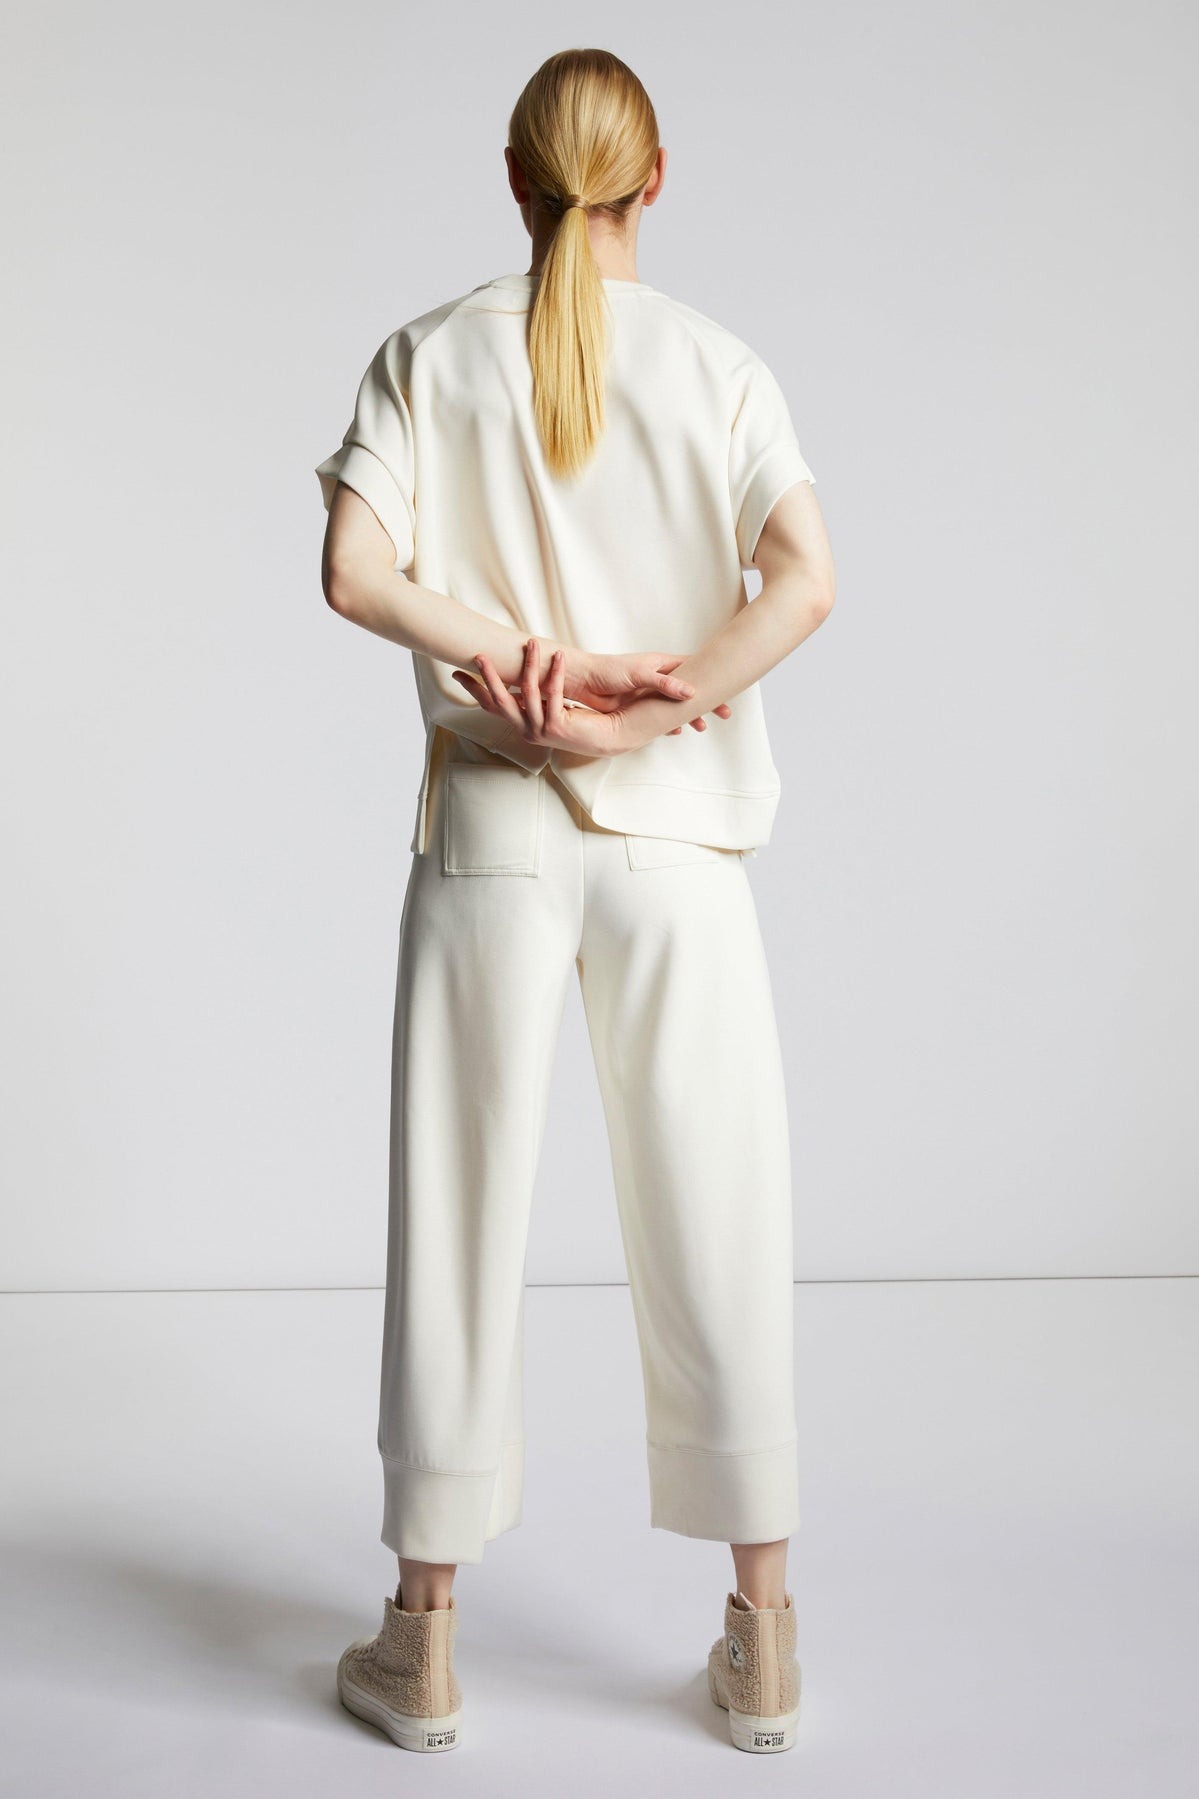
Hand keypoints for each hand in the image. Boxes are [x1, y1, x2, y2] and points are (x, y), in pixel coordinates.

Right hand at [452, 640, 625, 756]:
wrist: (606, 736)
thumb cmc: (579, 718)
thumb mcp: (549, 705)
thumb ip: (533, 695)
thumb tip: (519, 669)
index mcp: (522, 724)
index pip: (491, 706)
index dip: (474, 690)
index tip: (457, 673)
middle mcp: (526, 730)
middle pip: (500, 701)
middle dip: (489, 677)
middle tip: (480, 656)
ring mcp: (540, 730)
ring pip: (527, 692)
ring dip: (528, 664)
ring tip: (531, 642)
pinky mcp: (557, 726)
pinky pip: (553, 692)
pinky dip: (554, 672)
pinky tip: (558, 656)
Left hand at [563, 649, 731, 734]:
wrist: (581, 681)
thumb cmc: (606, 671)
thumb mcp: (638, 674)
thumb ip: (664, 683)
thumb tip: (691, 692)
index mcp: (661, 664)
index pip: (694, 671)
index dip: (711, 681)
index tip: (726, 692)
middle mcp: (658, 678)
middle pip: (689, 689)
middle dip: (705, 702)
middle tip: (723, 715)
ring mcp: (649, 693)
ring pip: (676, 705)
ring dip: (689, 715)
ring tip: (701, 727)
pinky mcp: (638, 708)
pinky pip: (660, 717)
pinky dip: (669, 724)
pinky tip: (675, 732)